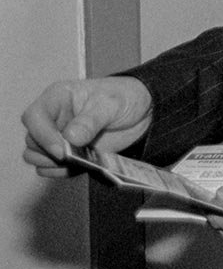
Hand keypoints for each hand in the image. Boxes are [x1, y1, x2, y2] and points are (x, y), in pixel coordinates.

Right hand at [21, 77, 153, 177]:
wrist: (144, 111)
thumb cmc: (125, 97)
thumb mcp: (112, 103)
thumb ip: (91, 119)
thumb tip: (71, 138)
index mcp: (58, 98)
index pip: (33, 117)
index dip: (42, 135)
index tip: (61, 149)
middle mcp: (53, 119)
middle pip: (32, 141)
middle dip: (49, 152)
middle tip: (74, 156)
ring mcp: (59, 138)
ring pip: (36, 156)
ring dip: (53, 164)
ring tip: (78, 161)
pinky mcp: (69, 154)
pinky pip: (52, 168)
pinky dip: (62, 171)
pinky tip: (81, 166)